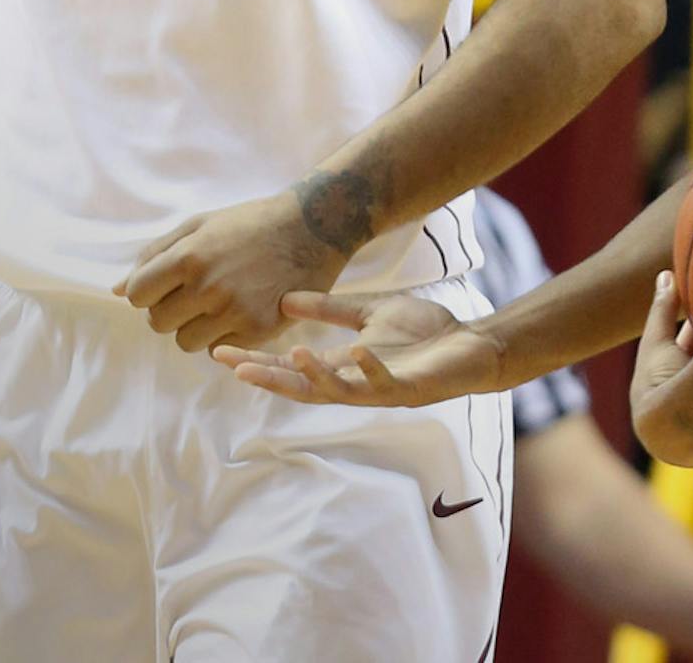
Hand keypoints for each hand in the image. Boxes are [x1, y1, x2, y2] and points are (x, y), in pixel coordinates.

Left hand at [114, 190, 350, 352]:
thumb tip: (115, 290)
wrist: (311, 229)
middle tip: (191, 293)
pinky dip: (221, 335)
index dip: (145, 292)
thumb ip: (153, 256)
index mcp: (189, 256)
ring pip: (185, 342)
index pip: (136, 295)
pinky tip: (238, 310)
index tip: (163, 285)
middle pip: (157, 323)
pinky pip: (217, 349)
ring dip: (192, 326)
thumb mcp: (198, 226)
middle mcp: (208, 287)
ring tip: (215, 302)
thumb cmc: (247, 224)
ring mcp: (234, 312)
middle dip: (167, 310)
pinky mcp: (258, 330)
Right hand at [213, 289, 499, 406]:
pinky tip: (354, 350)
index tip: (221, 350)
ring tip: (291, 356)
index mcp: (342, 366)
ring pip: (337, 391)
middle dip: (266, 378)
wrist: (472, 346)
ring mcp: (380, 389)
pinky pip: (384, 383)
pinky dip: (368, 367)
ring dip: (313, 376)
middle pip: (300, 388)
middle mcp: (354, 384)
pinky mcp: (409, 389)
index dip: (255, 361)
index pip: (288, 368)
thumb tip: (285, 301)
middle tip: (232, 366)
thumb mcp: (367, 314)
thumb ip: (329, 311)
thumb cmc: (424, 334)